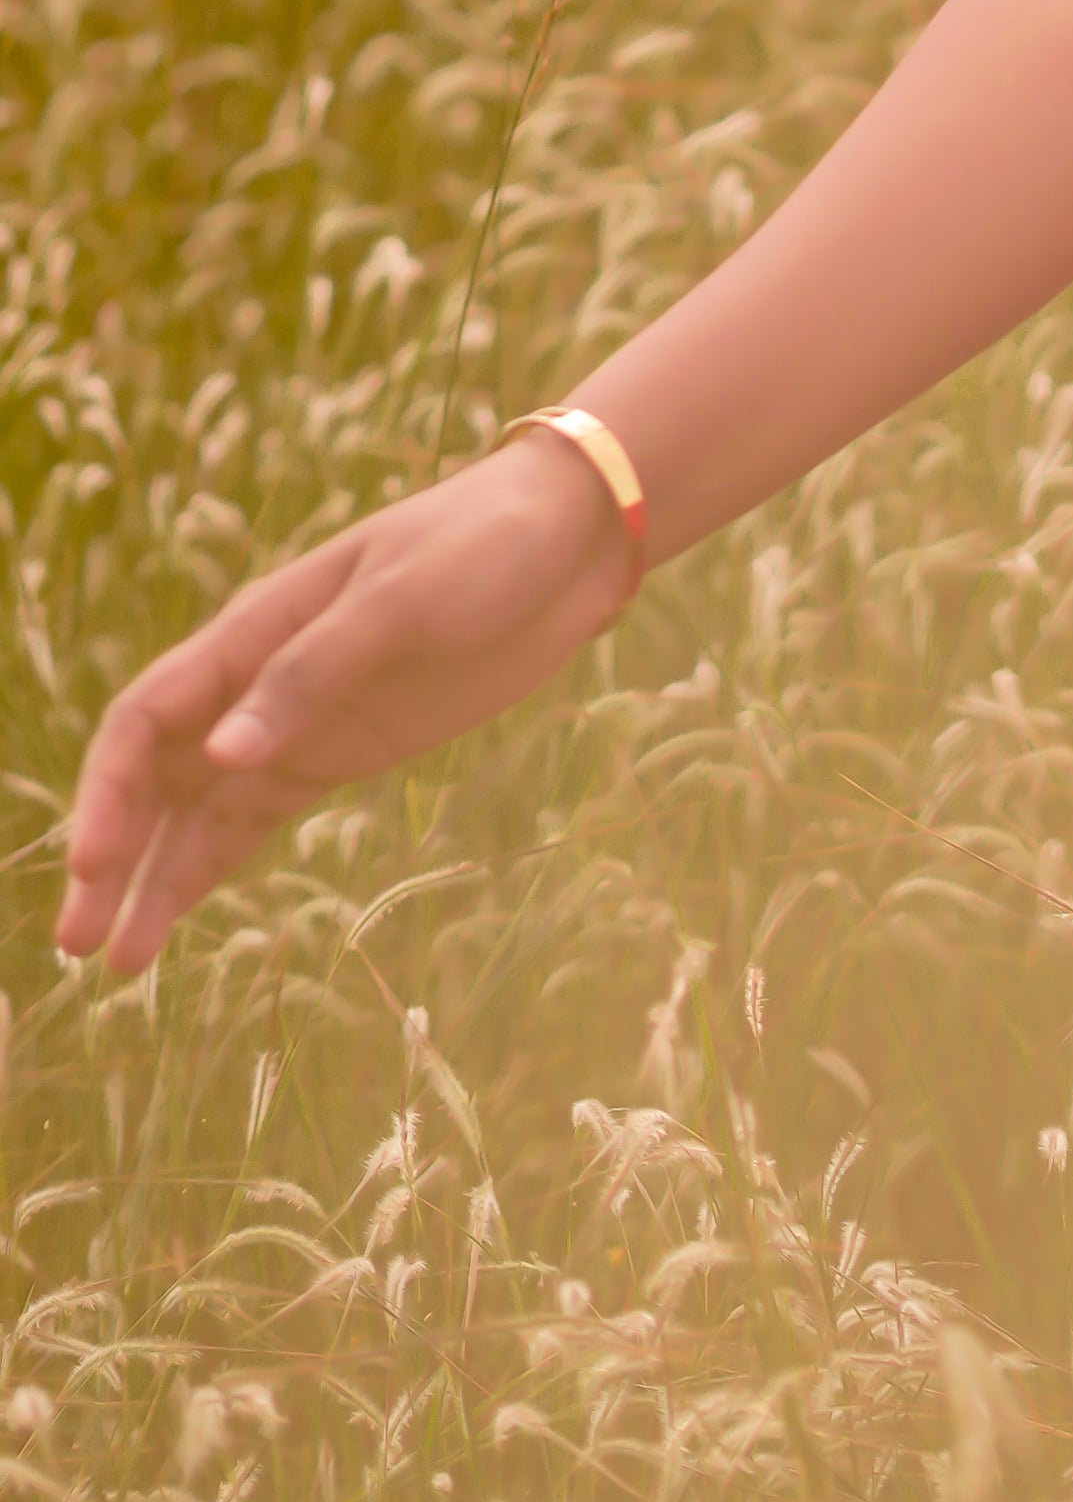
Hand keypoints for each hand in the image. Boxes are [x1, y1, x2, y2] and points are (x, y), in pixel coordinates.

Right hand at [57, 431, 637, 977]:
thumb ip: (312, 673)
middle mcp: (257, 681)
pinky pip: (255, 816)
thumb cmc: (479, 545)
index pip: (148, 716)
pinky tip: (172, 918)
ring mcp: (299, 721)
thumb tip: (223, 755)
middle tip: (76, 942)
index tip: (93, 865)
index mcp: (255, 628)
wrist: (567, 538)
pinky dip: (210, 866)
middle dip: (113, 855)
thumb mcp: (400, 599)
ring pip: (197, 810)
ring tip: (114, 963)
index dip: (109, 791)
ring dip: (153, 879)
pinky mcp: (344, 750)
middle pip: (156, 776)